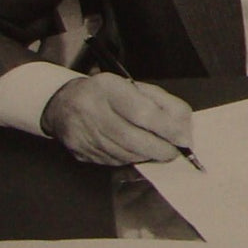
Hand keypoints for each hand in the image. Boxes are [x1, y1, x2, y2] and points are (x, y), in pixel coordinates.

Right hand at [40, 74, 192, 165]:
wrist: (63, 104)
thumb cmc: (107, 93)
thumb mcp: (134, 86)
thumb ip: (162, 102)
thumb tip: (184, 124)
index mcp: (108, 90)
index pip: (142, 112)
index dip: (166, 128)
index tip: (184, 137)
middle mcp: (92, 112)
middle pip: (133, 138)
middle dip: (160, 148)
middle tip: (176, 151)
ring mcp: (84, 136)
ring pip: (125, 154)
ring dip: (148, 155)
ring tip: (161, 150)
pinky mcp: (82, 153)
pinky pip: (115, 161)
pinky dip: (133, 158)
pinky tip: (139, 151)